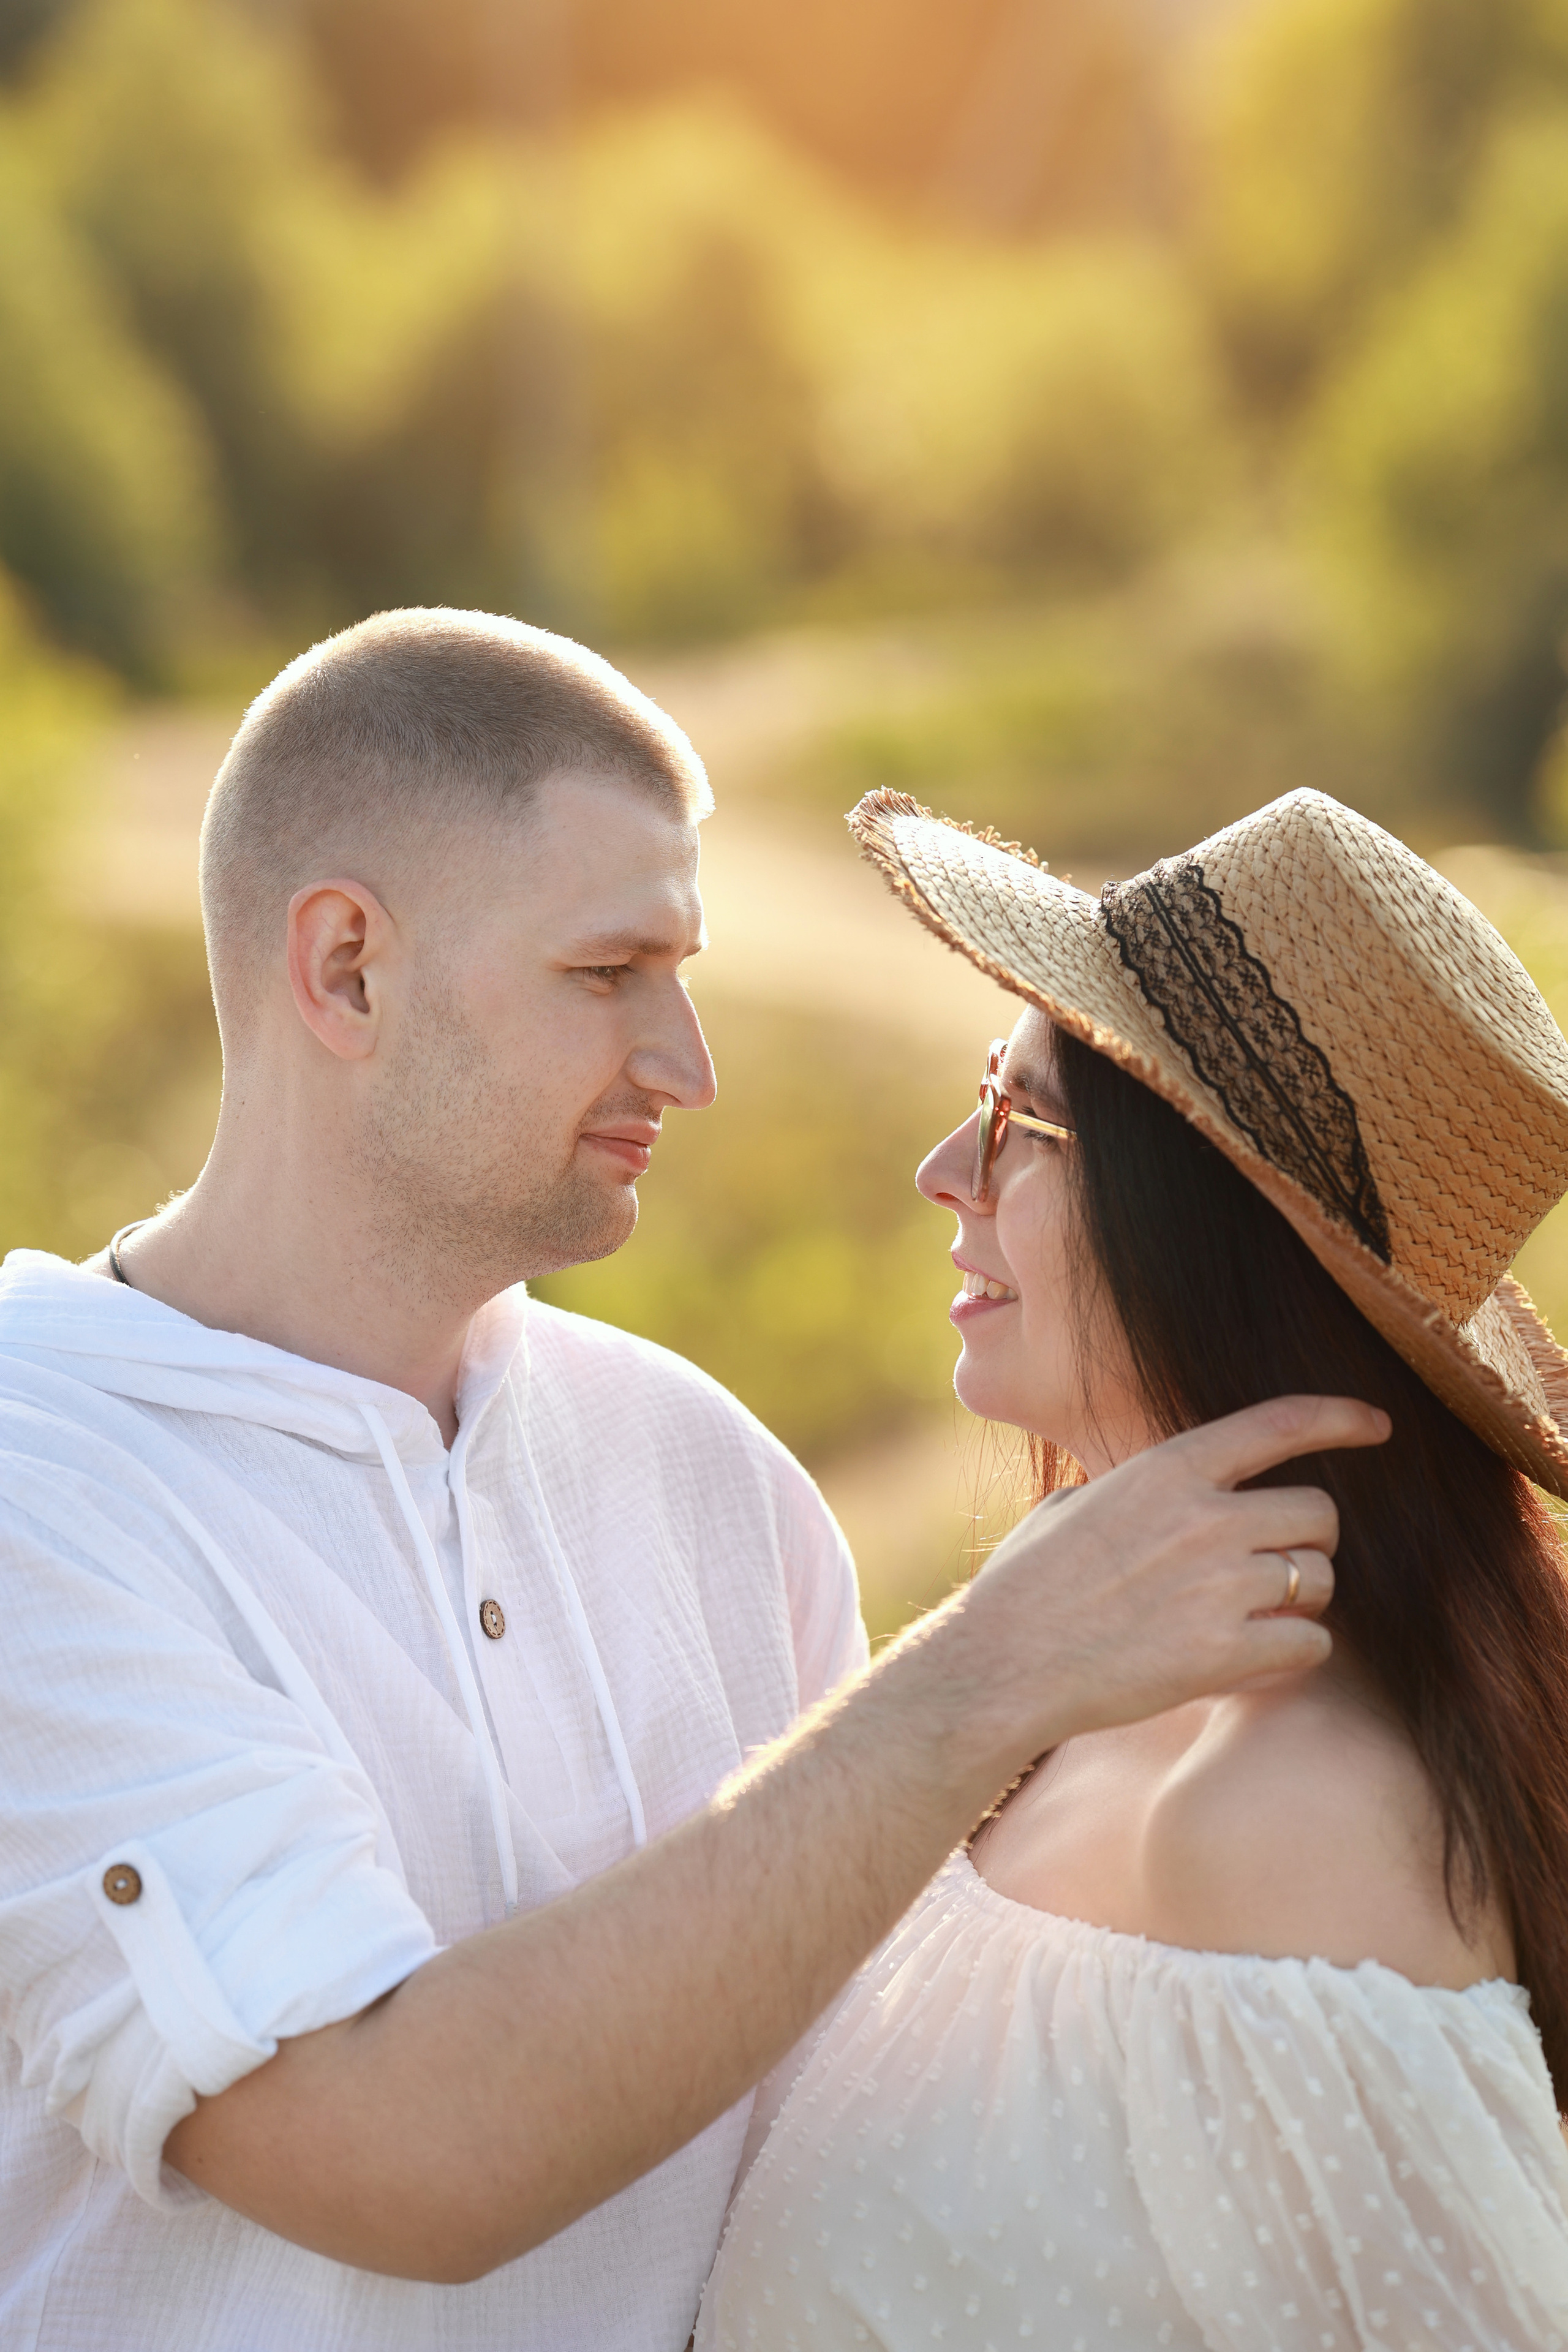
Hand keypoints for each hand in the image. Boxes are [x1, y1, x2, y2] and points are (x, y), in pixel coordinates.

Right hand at [926, 1395, 1386, 1786]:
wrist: (1001, 1666)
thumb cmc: (1024, 1588)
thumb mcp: (1072, 1508)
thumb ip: (1132, 1491)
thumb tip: (1153, 1494)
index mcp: (1166, 1469)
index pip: (1280, 1424)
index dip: (1341, 1418)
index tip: (1378, 1425)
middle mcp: (1205, 1518)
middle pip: (1317, 1512)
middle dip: (1309, 1539)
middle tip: (1278, 1563)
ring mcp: (1220, 1585)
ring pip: (1321, 1579)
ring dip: (1303, 1597)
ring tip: (1260, 1614)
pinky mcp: (1226, 1653)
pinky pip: (1311, 1644)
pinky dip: (1297, 1652)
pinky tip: (1259, 1657)